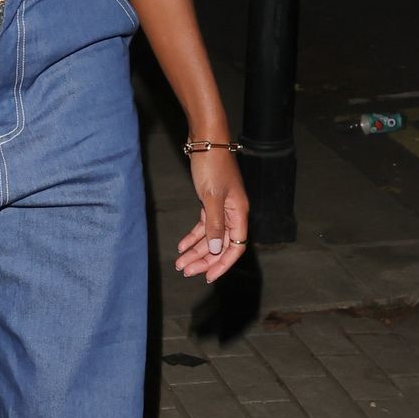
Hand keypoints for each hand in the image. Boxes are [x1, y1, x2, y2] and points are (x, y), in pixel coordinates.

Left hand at [174, 149, 249, 283]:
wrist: (206, 140)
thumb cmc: (212, 165)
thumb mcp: (211, 196)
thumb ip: (215, 224)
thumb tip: (218, 249)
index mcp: (239, 212)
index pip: (236, 246)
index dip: (223, 263)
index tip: (208, 276)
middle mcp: (233, 213)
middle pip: (221, 244)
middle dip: (204, 260)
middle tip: (185, 271)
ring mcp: (221, 208)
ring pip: (210, 236)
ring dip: (195, 250)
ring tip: (180, 263)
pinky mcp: (210, 202)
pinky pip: (203, 225)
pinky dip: (193, 236)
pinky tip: (181, 246)